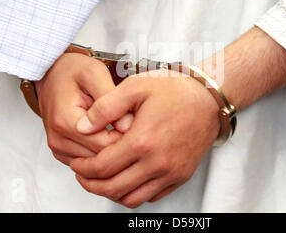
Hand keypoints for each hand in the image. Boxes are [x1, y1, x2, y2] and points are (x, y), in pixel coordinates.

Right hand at [35, 52, 131, 165]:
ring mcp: (59, 148)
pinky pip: (88, 163)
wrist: (53, 73)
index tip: (140, 125)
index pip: (104, 146)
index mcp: (65, 122)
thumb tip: (128, 125)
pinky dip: (102, 153)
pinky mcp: (63, 152)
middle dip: (122, 146)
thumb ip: (111, 99)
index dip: (127, 138)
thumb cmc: (73, 71)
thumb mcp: (95, 74)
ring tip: (125, 130)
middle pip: (100, 159)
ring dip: (112, 152)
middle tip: (138, 128)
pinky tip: (112, 136)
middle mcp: (59, 139)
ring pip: (95, 165)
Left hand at [70, 69, 219, 207]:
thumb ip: (105, 107)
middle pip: (113, 189)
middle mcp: (157, 163)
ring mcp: (171, 173)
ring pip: (132, 199)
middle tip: (82, 174)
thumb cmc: (175, 89)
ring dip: (111, 193)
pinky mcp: (181, 176)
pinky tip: (127, 178)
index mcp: (142, 141)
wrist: (209, 98)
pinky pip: (152, 197)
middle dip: (91, 185)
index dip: (83, 168)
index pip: (102, 167)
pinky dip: (134, 193)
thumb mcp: (136, 86)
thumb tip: (82, 127)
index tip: (76, 163)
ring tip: (102, 179)